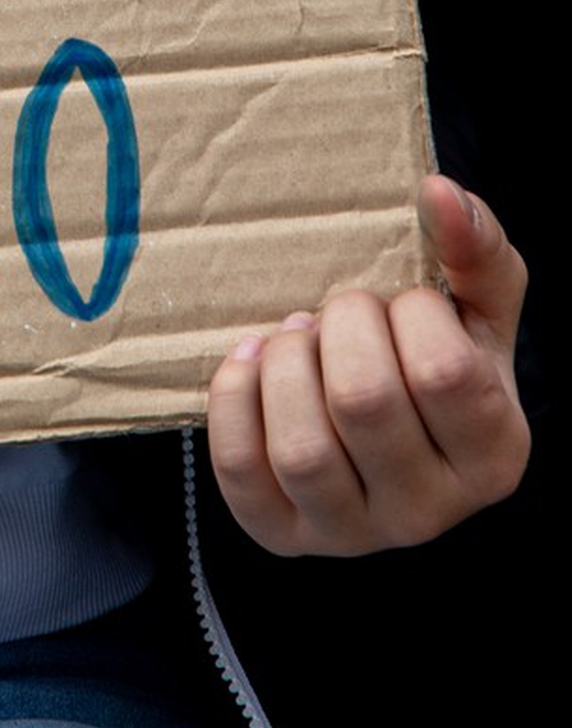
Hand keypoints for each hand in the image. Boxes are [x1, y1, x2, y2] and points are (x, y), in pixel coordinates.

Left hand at [206, 175, 528, 555]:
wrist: (388, 428)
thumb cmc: (438, 355)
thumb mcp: (476, 307)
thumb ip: (476, 247)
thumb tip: (438, 193)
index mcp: (494, 456)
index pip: (444, 372)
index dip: (411, 314)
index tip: (404, 304)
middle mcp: (429, 512)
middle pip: (364, 403)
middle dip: (341, 327)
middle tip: (342, 313)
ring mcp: (354, 534)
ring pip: (302, 448)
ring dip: (287, 364)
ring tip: (300, 339)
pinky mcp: (284, 534)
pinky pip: (241, 469)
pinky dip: (234, 398)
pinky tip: (253, 362)